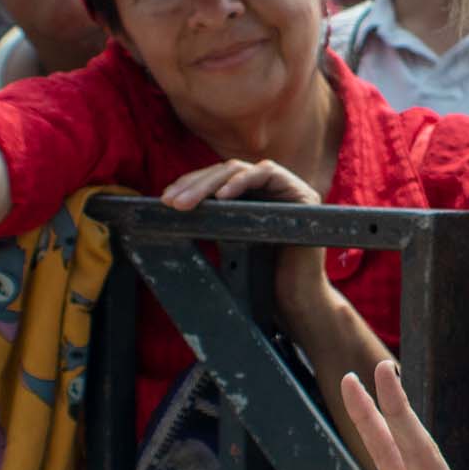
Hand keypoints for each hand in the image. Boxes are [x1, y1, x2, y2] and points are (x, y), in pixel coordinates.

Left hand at [161, 157, 328, 322]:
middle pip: (225, 172)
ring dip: (210, 183)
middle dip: (194, 185)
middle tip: (170, 202)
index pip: (216, 179)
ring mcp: (288, 187)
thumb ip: (214, 221)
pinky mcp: (302, 193)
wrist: (294, 300)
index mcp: (253, 195)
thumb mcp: (229, 241)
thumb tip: (175, 203)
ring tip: (187, 203)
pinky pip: (268, 174)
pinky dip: (242, 181)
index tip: (166, 199)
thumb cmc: (261, 277)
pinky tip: (222, 196)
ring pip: (241, 169)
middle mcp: (270, 188)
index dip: (190, 184)